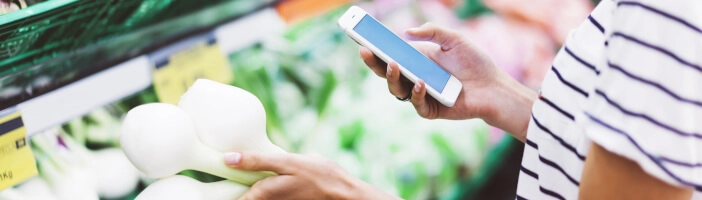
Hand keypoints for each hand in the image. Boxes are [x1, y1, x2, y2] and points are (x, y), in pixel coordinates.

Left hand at [223, 151, 398, 199]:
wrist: (344, 194)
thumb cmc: (318, 176)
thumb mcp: (287, 162)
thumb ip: (257, 161)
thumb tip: (227, 158)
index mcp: (260, 194)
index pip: (231, 195)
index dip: (225, 180)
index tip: (221, 165)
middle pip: (242, 195)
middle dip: (237, 182)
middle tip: (236, 162)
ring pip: (255, 194)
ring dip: (250, 183)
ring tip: (250, 166)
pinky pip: (267, 195)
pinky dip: (263, 188)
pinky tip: (271, 174)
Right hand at [360, 22, 535, 139]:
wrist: (493, 86)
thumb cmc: (474, 62)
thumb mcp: (454, 39)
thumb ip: (433, 31)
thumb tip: (407, 32)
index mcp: (415, 61)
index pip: (389, 55)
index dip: (374, 48)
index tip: (360, 38)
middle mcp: (414, 78)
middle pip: (386, 73)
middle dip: (373, 62)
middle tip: (366, 50)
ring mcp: (421, 95)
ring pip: (397, 90)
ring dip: (392, 77)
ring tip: (393, 64)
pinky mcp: (431, 109)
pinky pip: (417, 103)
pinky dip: (417, 93)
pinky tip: (421, 83)